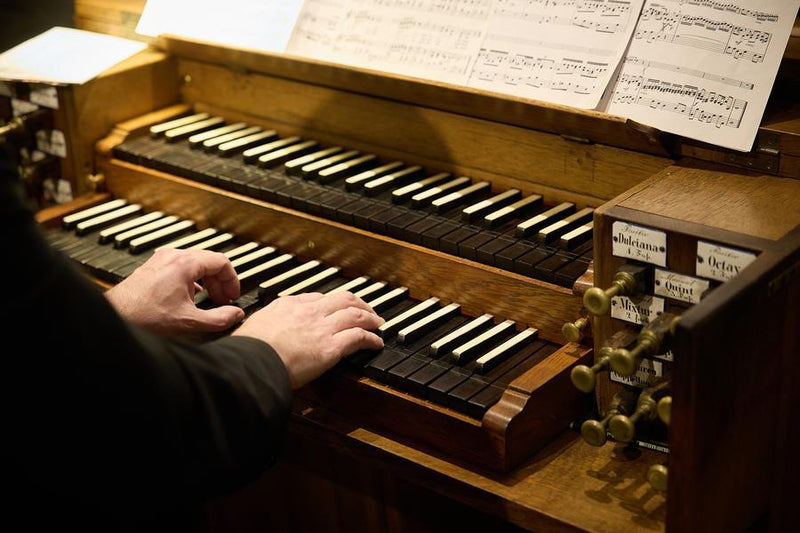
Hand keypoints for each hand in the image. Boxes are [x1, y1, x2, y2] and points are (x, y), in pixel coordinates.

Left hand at [105, 248, 244, 334]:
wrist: (114, 317)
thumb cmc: (143, 316)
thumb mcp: (190, 321)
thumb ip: (219, 318)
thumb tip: (235, 315)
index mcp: (185, 263)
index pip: (221, 262)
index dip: (232, 280)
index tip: (232, 296)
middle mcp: (172, 256)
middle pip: (208, 261)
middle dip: (220, 282)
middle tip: (223, 301)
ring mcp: (160, 260)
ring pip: (194, 264)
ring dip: (206, 282)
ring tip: (207, 301)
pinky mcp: (152, 268)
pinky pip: (179, 268)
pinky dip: (190, 281)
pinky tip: (188, 299)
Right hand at [232, 291, 383, 387]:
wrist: (252, 361)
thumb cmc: (248, 350)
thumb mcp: (253, 325)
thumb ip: (265, 322)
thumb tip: (264, 325)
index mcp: (289, 305)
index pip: (318, 298)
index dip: (333, 302)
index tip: (338, 307)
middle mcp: (309, 312)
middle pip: (343, 299)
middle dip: (359, 303)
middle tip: (368, 310)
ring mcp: (322, 328)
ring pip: (356, 314)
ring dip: (371, 318)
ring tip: (378, 323)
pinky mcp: (331, 347)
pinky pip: (359, 337)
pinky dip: (372, 338)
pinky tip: (377, 343)